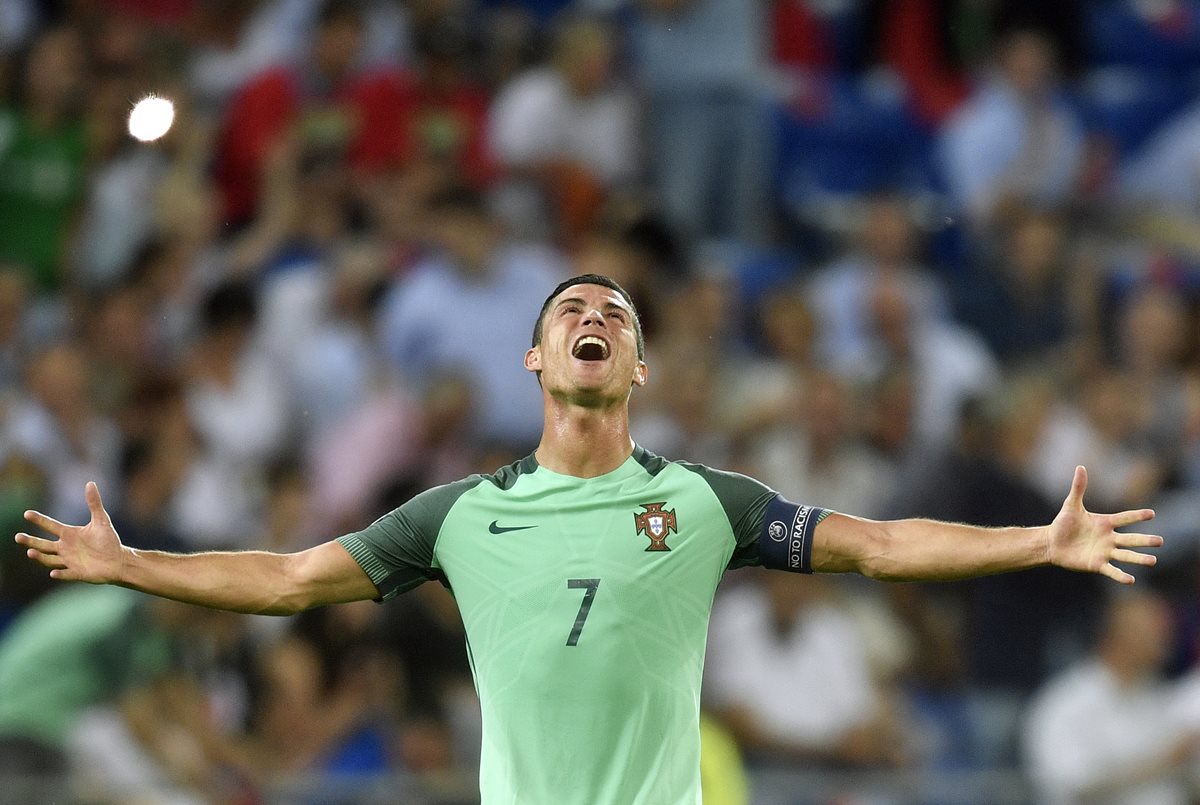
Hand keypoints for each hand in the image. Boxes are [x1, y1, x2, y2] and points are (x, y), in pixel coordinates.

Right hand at [15, 482, 126, 583]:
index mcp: (69, 534)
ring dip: (40, 557)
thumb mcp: (101, 520)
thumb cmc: (108, 541)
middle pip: (44, 545)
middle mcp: (65, 548)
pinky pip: (66, 574)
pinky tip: (53, 573)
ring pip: (50, 560)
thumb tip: (90, 483)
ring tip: (30, 552)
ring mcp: (69, 561)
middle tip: (18, 537)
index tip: (27, 513)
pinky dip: (59, 574)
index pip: (51, 526)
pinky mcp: (77, 573)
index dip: (39, 520)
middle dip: (31, 541)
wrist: (118, 560)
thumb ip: (94, 503)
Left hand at [1047, 466, 1161, 583]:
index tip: (1152, 514)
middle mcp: (1109, 538)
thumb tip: (1081, 467)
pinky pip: (1111, 570)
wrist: (1052, 543)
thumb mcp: (1071, 505)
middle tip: (1160, 541)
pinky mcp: (1097, 564)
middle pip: (1130, 539)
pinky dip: (1120, 575)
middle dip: (1145, 541)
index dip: (1137, 516)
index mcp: (1105, 523)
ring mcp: (1104, 552)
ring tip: (1153, 561)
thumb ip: (1078, 488)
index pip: (1125, 518)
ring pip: (1125, 555)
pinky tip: (1131, 579)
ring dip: (1138, 558)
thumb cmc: (1063, 524)